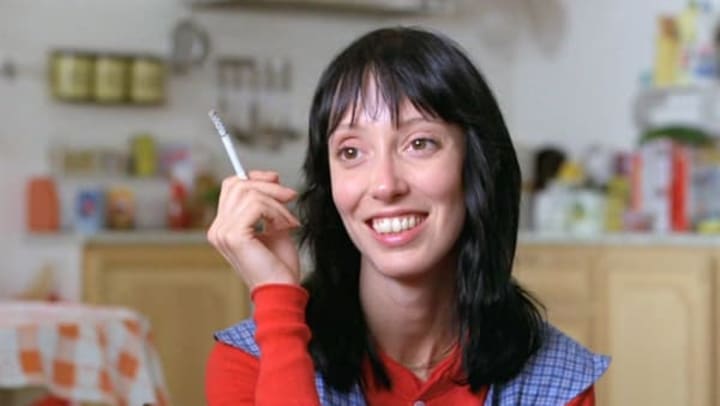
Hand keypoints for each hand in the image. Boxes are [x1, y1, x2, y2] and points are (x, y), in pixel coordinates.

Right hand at [207, 170, 300, 290]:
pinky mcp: (233, 235)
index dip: (256, 178)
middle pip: (238, 185)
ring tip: (290, 220)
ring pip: (250, 193)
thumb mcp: (275, 224)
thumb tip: (270, 177)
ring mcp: (222, 232)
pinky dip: (277, 212)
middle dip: (269, 186)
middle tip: (291, 197)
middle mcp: (218, 229)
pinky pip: (256, 206)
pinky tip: (287, 226)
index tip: (279, 184)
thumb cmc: (279, 265)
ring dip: (277, 202)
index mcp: (223, 226)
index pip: (232, 186)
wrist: (282, 291)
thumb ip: (269, 202)